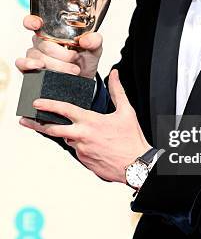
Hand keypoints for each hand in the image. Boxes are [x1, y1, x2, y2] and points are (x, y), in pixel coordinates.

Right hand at [15, 15, 102, 78]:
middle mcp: (41, 42)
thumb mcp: (94, 47)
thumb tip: (86, 40)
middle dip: (62, 54)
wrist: (84, 79)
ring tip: (72, 70)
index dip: (32, 21)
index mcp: (52, 32)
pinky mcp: (30, 68)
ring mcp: (34, 55)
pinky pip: (22, 64)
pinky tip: (40, 67)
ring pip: (38, 57)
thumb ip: (94, 40)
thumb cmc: (85, 59)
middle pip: (43, 44)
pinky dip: (30, 65)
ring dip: (57, 65)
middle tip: (75, 58)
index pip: (35, 21)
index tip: (37, 24)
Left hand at [18, 69, 149, 183]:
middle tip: (25, 120)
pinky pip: (77, 150)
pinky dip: (80, 144)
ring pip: (67, 139)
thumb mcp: (126, 111)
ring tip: (77, 131)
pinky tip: (93, 143)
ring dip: (68, 134)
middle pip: (53, 129)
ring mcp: (81, 150)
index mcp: (91, 121)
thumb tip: (114, 73)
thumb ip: (117, 90)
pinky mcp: (84, 161)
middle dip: (37, 124)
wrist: (136, 165)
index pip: (64, 110)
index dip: (48, 105)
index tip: (36, 102)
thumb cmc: (132, 138)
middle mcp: (82, 136)